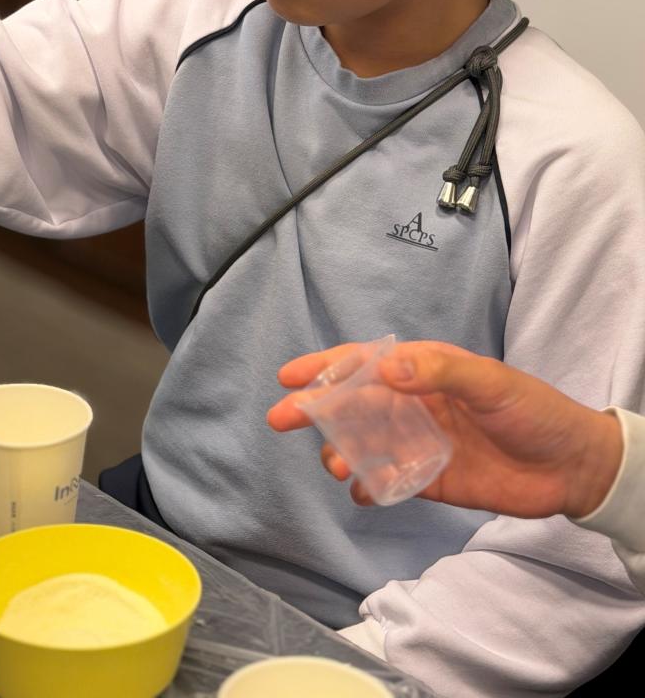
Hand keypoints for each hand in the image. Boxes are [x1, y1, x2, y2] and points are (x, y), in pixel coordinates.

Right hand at [267, 341, 623, 518]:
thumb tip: (390, 365)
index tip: (290, 377)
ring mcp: (419, 441)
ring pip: (364, 443)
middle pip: (354, 404)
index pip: (365, 363)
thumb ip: (440, 370)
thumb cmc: (533, 411)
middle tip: (281, 419)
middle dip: (316, 410)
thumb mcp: (490, 382)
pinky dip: (369, 485)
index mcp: (425, 370)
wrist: (573, 467)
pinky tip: (360, 491)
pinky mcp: (430, 480)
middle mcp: (415, 403)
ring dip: (342, 450)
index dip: (326, 368)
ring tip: (334, 465)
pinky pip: (388, 480)